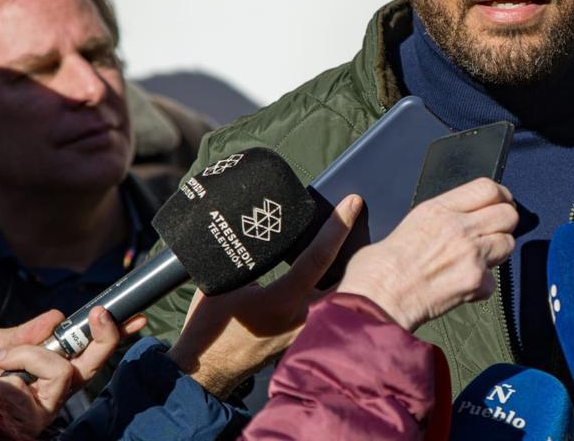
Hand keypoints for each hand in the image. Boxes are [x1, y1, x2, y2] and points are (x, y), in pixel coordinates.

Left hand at [0, 307, 140, 434]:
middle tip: (102, 313)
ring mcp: (49, 402)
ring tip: (7, 355)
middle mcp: (52, 388)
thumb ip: (25, 333)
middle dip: (108, 334)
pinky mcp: (44, 412)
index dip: (111, 333)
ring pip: (78, 366)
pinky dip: (32, 358)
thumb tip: (57, 317)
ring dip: (42, 350)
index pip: (86, 352)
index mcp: (43, 371)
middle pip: (96, 361)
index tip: (132, 315)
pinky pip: (58, 373)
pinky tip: (5, 364)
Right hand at [168, 193, 361, 397]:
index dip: (337, 227)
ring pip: (343, 295)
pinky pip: (331, 307)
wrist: (208, 371)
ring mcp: (308, 330)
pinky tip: (340, 271)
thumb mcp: (224, 282)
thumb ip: (248, 255)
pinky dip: (338, 288)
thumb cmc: (211, 326)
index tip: (352, 203)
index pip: (318, 257)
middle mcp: (303, 317)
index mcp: (281, 301)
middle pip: (348, 278)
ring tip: (356, 243)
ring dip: (351, 271)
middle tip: (366, 224)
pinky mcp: (307, 337)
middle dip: (360, 253)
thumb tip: (266, 228)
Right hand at [337, 177, 517, 331]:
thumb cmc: (379, 268)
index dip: (500, 195)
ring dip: (497, 252)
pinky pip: (494, 281)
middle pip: (508, 214)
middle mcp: (459, 227)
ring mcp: (471, 254)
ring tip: (477, 260)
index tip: (500, 203)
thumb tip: (453, 222)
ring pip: (508, 243)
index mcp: (438, 209)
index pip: (487, 188)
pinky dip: (482, 286)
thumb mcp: (409, 224)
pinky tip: (463, 287)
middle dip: (504, 223)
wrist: (377, 299)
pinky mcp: (476, 281)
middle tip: (494, 232)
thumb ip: (439, 218)